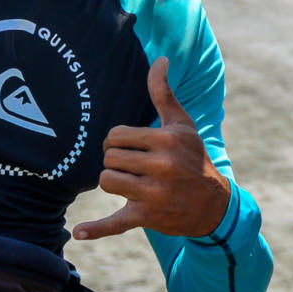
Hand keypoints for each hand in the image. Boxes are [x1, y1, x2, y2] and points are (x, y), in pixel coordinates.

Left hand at [73, 57, 231, 239]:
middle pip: (109, 158)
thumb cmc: (193, 157)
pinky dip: (97, 229)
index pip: (116, 135)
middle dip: (116, 161)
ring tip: (129, 181)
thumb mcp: (181, 124)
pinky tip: (79, 233)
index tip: (130, 147)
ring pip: (107, 181)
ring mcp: (153, 194)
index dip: (117, 140)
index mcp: (165, 140)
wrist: (213, 204)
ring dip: (113, 181)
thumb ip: (164, 92)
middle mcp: (161, 166)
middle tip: (132, 166)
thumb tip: (160, 59)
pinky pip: (115, 223)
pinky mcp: (147, 217)